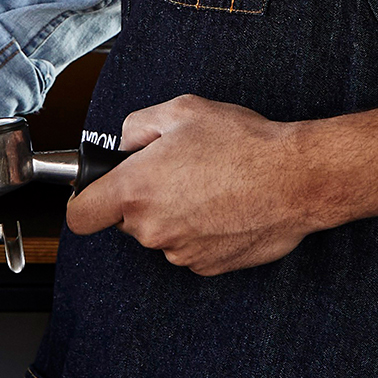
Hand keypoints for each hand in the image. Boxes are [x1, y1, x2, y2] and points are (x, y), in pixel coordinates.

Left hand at [63, 94, 313, 274]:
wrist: (296, 179)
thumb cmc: (243, 144)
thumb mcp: (180, 111)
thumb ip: (136, 126)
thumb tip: (125, 144)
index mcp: (135, 190)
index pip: (81, 216)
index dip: (86, 201)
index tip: (97, 193)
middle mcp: (152, 228)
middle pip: (127, 220)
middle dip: (144, 197)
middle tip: (178, 171)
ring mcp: (180, 251)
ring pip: (162, 234)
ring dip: (175, 214)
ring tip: (210, 186)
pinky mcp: (208, 267)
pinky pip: (190, 248)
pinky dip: (201, 231)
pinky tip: (225, 206)